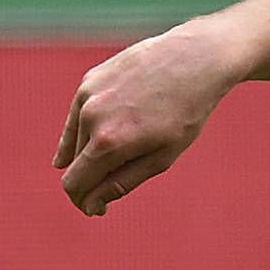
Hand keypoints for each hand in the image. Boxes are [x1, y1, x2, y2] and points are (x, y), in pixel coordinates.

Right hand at [55, 13, 259, 213]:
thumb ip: (122, 182)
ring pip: (77, 139)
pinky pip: (79, 115)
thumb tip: (91, 204)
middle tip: (118, 181)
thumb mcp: (162, 157)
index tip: (98, 209)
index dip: (83, 202)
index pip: (74, 184)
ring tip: (130, 145)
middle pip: (74, 164)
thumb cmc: (186, 112)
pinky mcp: (89, 79)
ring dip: (93, 152)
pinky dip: (90, 128)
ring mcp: (87, 95)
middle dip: (90, 179)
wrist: (195, 59)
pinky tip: (109, 131)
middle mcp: (89, 117)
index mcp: (107, 142)